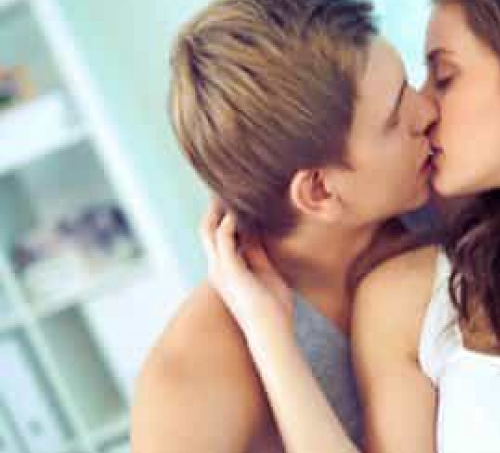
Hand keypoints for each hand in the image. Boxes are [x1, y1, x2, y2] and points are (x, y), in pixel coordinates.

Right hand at [200, 199, 294, 339]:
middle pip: (207, 230)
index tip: (236, 197)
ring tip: (228, 189)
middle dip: (215, 208)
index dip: (224, 216)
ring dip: (219, 208)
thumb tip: (256, 234)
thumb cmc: (274, 309)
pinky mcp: (228, 269)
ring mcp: (220, 269)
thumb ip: (258, 254)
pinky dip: (230, 220)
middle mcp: (217, 268)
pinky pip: (223, 236)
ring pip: (209, 229)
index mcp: (226, 271)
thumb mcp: (266, 273)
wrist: (272, 331)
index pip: (218, 236)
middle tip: (224, 186)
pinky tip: (240, 208)